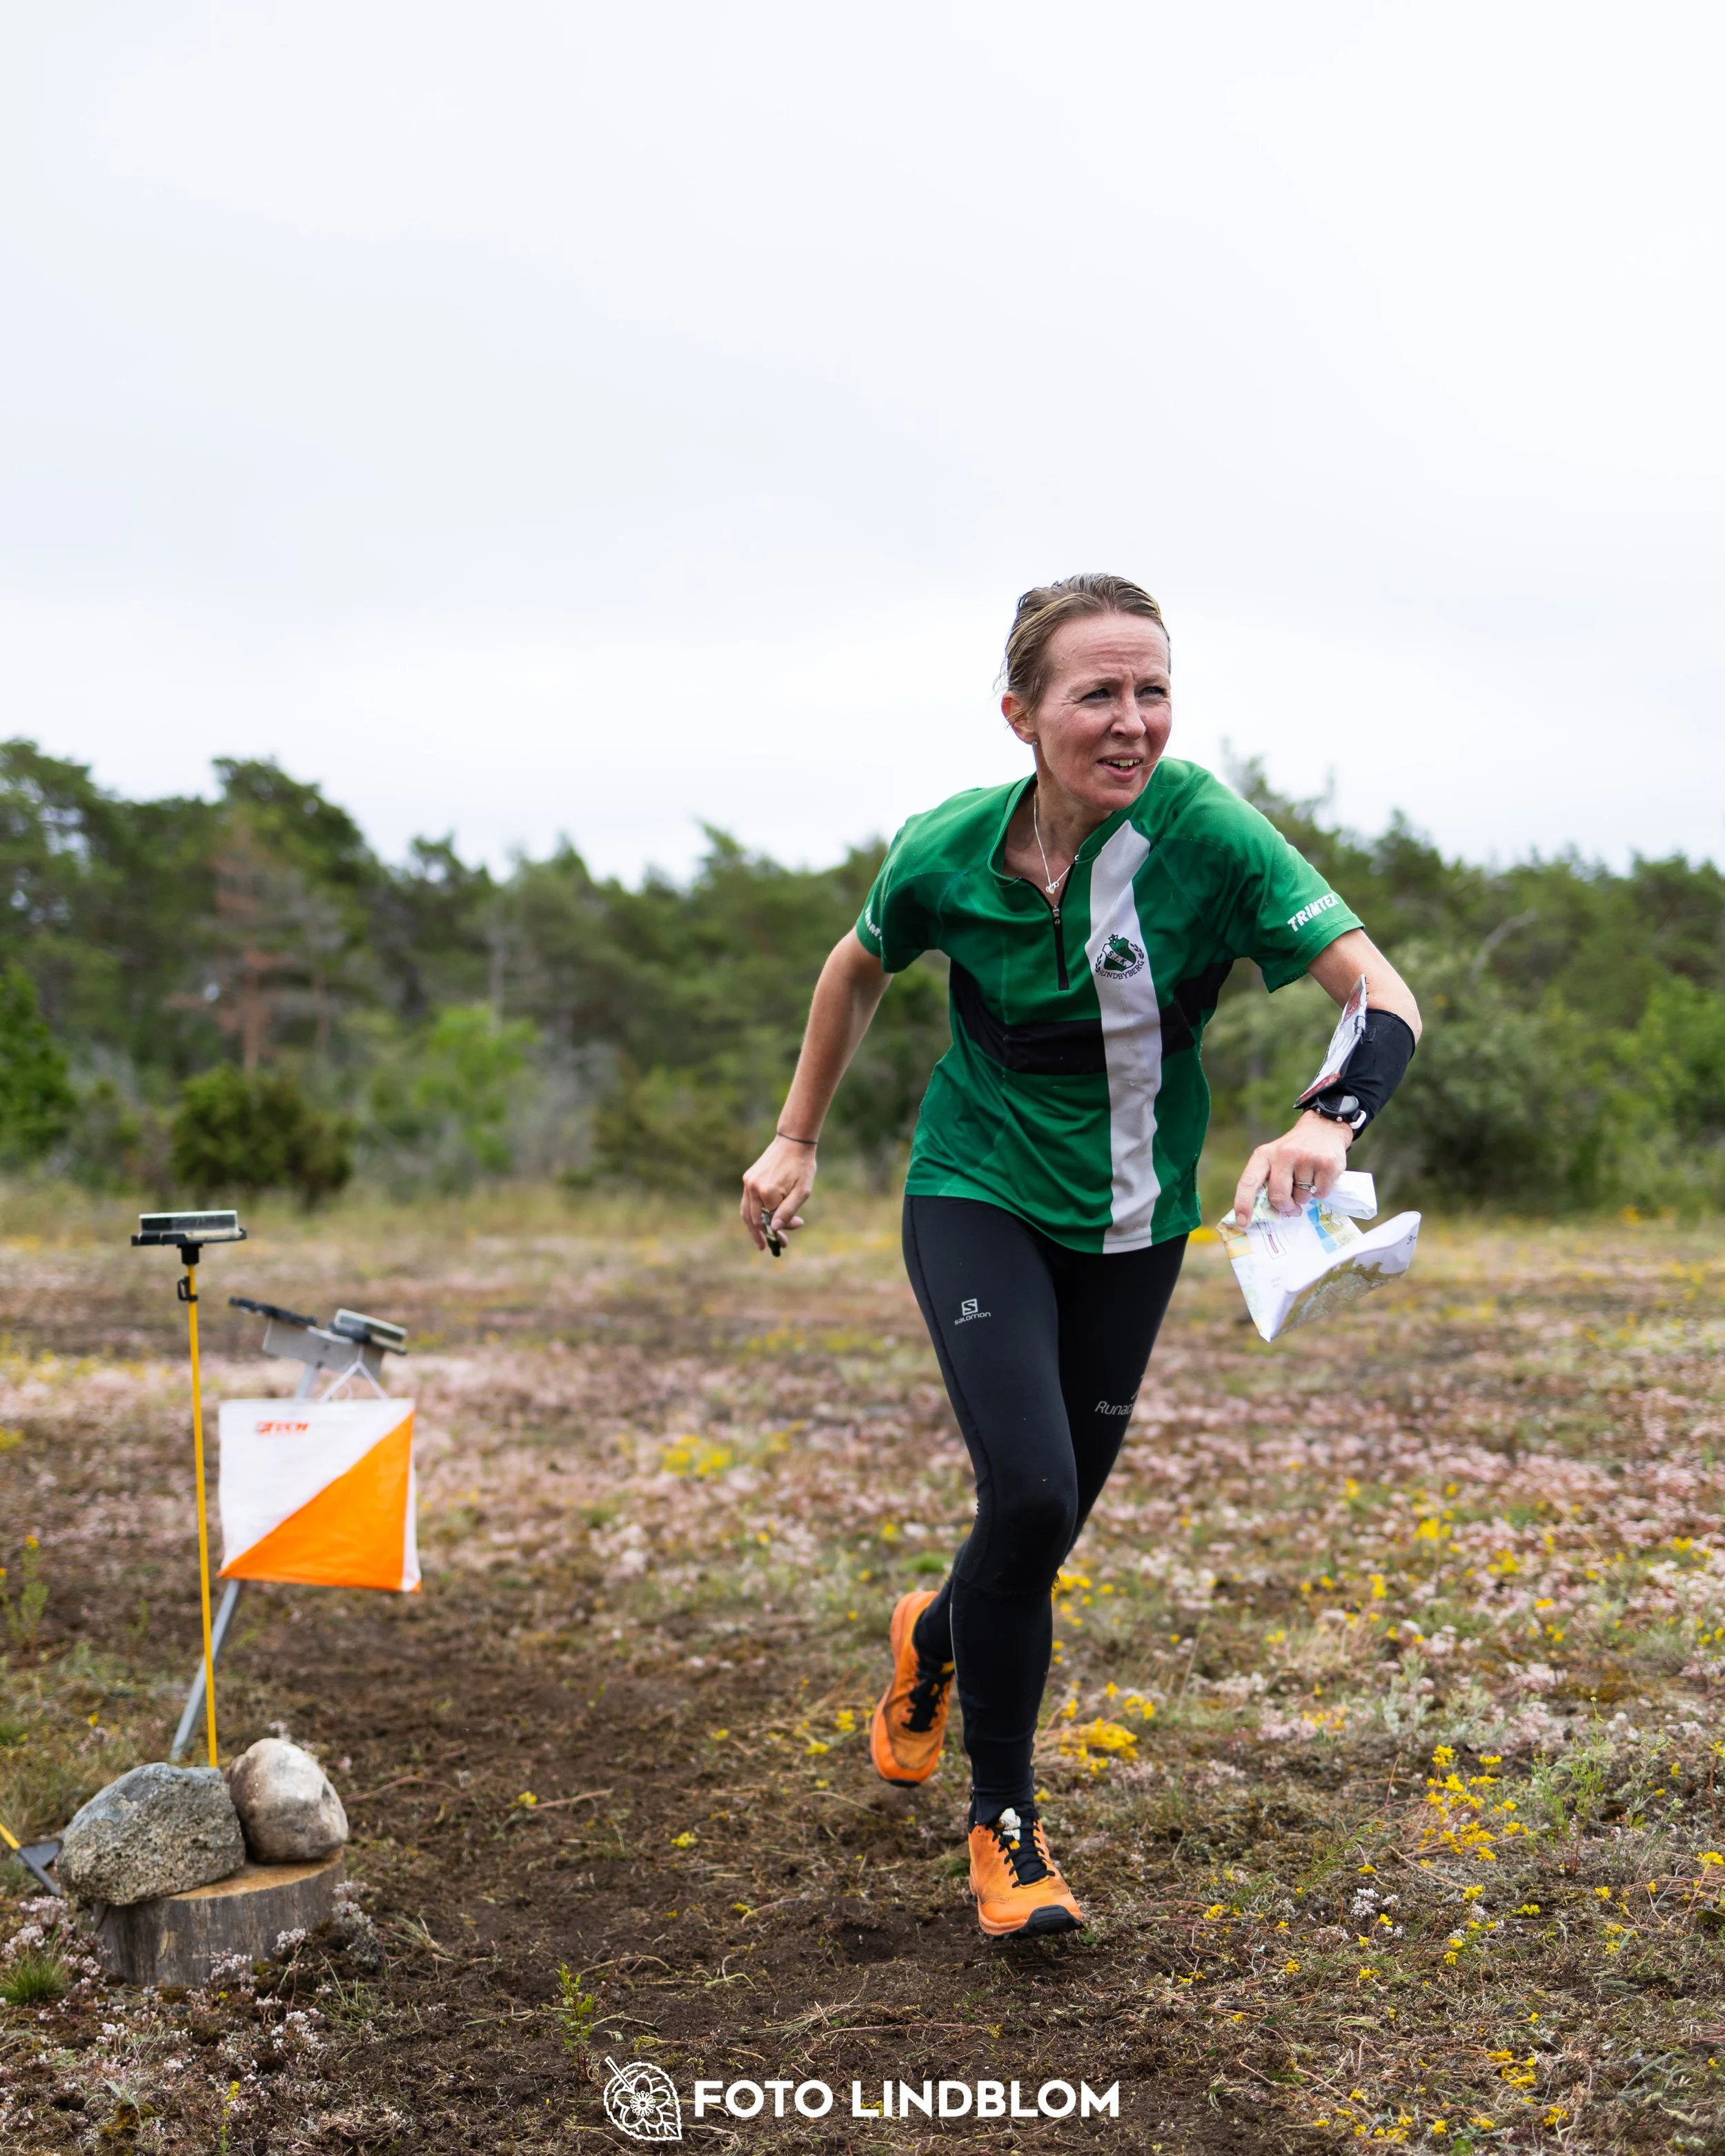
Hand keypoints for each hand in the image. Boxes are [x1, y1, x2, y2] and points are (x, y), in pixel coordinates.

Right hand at [740, 1134, 816, 1251]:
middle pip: (753, 1220)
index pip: (770, 1221)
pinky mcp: (748, 1178)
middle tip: (771, 1247)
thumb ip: (788, 1211)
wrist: (793, 1142)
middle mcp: (753, 1187)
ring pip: (746, 1212)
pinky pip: (746, 1201)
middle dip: (763, 1235)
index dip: (778, 1233)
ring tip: (759, 1240)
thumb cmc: (802, 1166)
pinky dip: (751, 1214)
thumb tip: (776, 1229)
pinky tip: (757, 1221)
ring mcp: (748, 1182)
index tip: (786, 1241)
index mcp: (767, 1192)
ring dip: (753, 1228)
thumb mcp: (802, 1192)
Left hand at [1232, 1110, 1351, 1223]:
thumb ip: (1267, 1181)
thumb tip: (1264, 1214)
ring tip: (1307, 1180)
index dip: (1244, 1203)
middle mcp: (1284, 1154)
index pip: (1249, 1181)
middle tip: (1291, 1206)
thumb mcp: (1274, 1158)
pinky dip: (1321, 1191)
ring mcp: (1306, 1158)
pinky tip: (1320, 1177)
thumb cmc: (1294, 1151)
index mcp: (1264, 1155)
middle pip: (1278, 1196)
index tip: (1243, 1222)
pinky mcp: (1327, 1163)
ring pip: (1301, 1197)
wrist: (1323, 1128)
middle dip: (1285, 1207)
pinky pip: (1321, 1193)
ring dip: (1304, 1196)